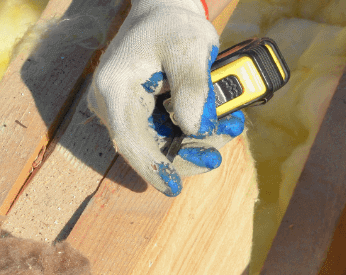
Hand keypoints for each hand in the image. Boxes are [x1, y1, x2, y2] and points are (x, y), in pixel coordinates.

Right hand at [88, 0, 244, 195]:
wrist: (164, 14)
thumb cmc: (174, 27)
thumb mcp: (189, 48)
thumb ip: (194, 87)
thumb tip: (194, 129)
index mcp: (115, 88)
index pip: (128, 138)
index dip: (152, 166)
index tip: (173, 186)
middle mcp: (113, 104)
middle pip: (150, 148)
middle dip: (188, 154)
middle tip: (219, 152)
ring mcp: (127, 111)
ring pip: (164, 145)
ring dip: (200, 144)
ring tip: (231, 126)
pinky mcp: (143, 115)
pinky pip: (170, 134)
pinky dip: (197, 133)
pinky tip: (223, 123)